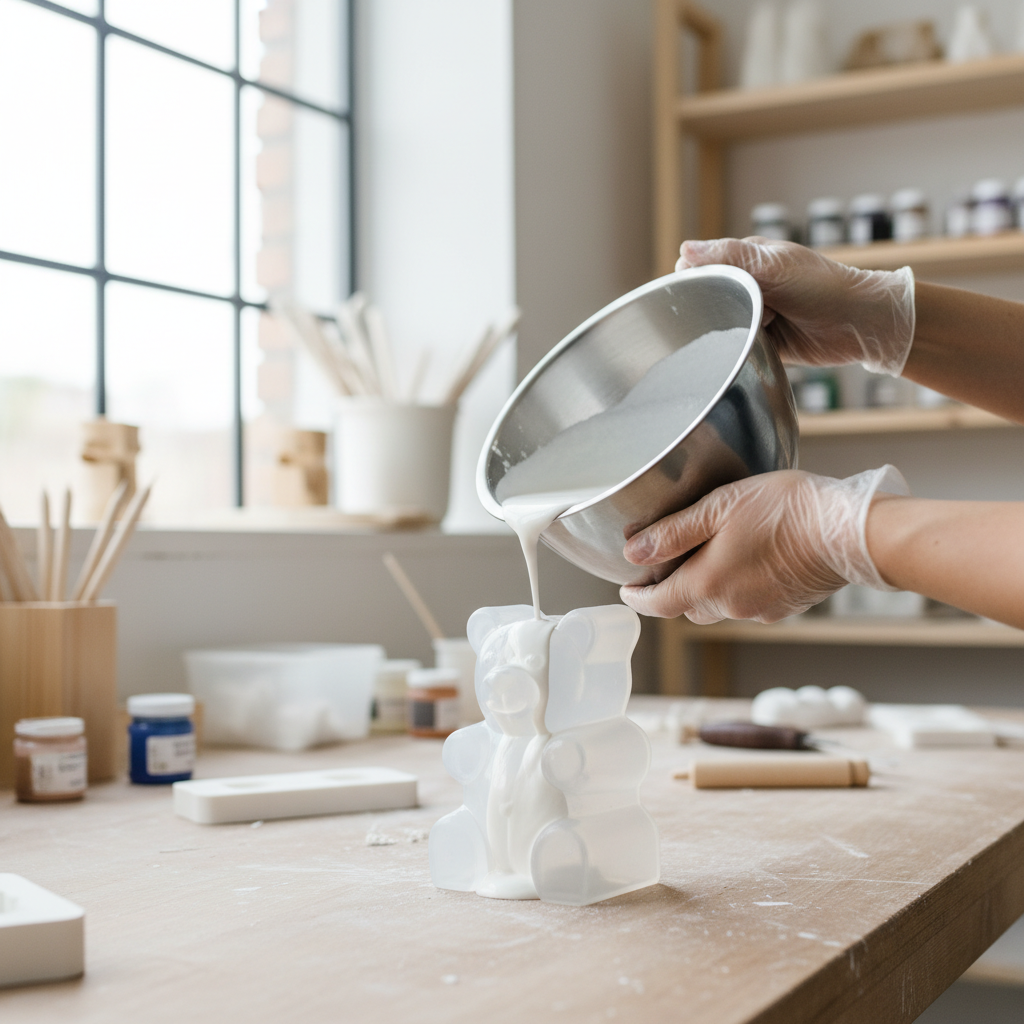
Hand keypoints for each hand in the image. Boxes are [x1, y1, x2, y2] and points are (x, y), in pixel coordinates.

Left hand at [620, 466, 908, 623]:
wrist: (849, 531)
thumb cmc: (787, 511)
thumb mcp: (719, 508)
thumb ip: (672, 532)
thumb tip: (633, 552)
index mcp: (707, 584)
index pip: (656, 604)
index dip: (636, 597)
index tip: (626, 589)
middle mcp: (730, 606)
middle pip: (686, 606)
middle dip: (670, 591)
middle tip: (662, 569)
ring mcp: (759, 610)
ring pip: (718, 607)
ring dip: (704, 590)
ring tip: (704, 561)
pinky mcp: (784, 608)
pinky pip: (747, 604)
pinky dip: (736, 588)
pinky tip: (746, 562)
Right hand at [676, 237, 915, 375]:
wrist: (861, 325)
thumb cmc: (823, 287)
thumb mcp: (774, 266)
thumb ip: (730, 256)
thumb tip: (683, 249)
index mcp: (749, 260)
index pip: (703, 266)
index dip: (695, 279)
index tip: (700, 294)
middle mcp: (750, 286)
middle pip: (710, 298)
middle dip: (712, 310)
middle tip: (729, 316)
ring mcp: (757, 314)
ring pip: (722, 325)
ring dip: (728, 331)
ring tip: (749, 330)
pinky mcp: (764, 341)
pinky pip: (739, 346)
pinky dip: (740, 348)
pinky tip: (747, 348)